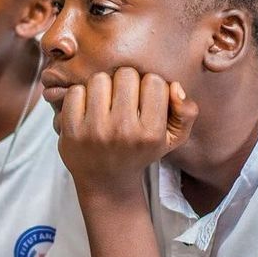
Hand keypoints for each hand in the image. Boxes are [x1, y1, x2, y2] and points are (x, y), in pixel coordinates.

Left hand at [57, 69, 198, 196]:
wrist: (106, 182)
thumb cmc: (141, 151)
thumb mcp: (172, 139)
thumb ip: (186, 113)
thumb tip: (175, 86)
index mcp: (151, 133)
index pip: (154, 81)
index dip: (149, 86)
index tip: (144, 100)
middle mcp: (124, 132)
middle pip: (126, 74)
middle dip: (125, 82)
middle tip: (123, 99)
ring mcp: (95, 131)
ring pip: (99, 78)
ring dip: (103, 86)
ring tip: (106, 103)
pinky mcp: (71, 131)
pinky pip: (75, 91)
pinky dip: (81, 95)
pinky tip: (87, 110)